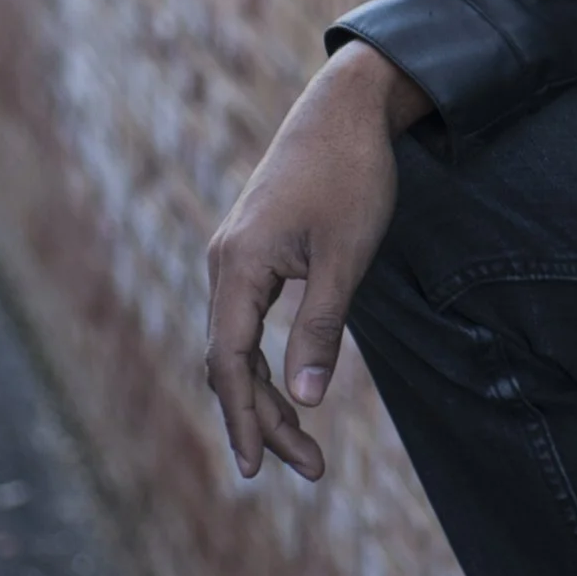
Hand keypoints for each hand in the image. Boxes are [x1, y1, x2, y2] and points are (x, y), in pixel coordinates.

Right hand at [204, 42, 430, 482]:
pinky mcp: (253, 250)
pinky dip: (265, 360)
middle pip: (229, 362)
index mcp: (239, 267)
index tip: (260, 467)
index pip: (231, 363)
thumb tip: (308, 400)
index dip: (245, 418)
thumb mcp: (346, 258)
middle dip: (263, 418)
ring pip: (236, 344)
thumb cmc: (352, 177)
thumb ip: (323, 328)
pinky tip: (289, 386)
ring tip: (304, 443)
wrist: (347, 107)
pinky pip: (246, 321)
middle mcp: (224, 264)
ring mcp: (235, 256)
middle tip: (309, 468)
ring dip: (267, 393)